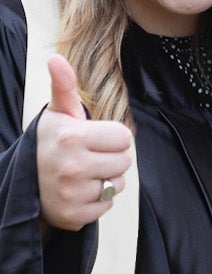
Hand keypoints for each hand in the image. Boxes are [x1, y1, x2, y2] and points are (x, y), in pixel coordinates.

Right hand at [36, 55, 132, 231]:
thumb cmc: (50, 143)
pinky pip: (107, 206)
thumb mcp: (57, 114)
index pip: (124, 137)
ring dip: (104, 180)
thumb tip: (55, 58)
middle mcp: (71, 166)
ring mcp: (71, 193)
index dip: (110, 137)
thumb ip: (64, 86)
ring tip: (80, 175)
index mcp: (72, 137)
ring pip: (117, 184)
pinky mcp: (73, 215)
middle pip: (125, 161)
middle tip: (85, 158)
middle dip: (110, 158)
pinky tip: (77, 193)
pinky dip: (96, 202)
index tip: (89, 139)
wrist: (24, 183)